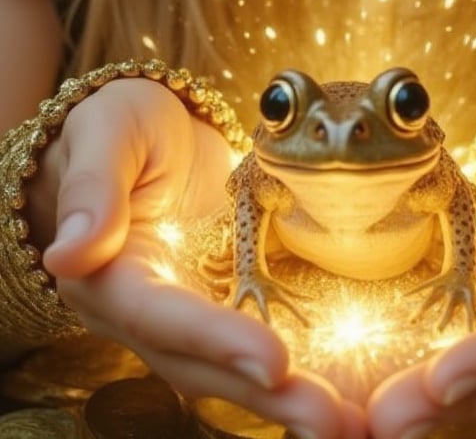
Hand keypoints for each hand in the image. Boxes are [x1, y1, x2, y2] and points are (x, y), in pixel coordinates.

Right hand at [29, 79, 365, 438]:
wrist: (149, 130)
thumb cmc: (122, 125)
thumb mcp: (109, 133)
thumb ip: (93, 188)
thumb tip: (70, 252)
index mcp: (109, 274)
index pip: (160, 316)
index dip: (215, 341)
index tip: (275, 361)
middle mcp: (143, 312)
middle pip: (199, 364)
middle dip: (263, 393)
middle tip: (331, 418)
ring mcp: (184, 313)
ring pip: (229, 370)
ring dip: (285, 399)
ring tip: (346, 423)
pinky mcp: (220, 304)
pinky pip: (254, 346)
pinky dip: (295, 373)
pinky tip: (345, 394)